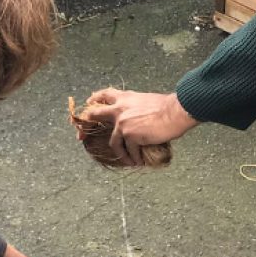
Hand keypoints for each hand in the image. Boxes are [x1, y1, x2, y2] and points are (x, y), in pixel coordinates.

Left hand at [83, 89, 197, 166]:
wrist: (175, 112)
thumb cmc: (168, 106)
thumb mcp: (147, 100)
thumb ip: (136, 107)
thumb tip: (137, 117)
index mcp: (125, 98)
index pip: (105, 94)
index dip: (94, 99)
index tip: (89, 102)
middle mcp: (120, 109)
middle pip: (96, 114)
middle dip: (85, 125)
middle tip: (80, 136)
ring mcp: (123, 123)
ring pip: (114, 142)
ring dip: (121, 152)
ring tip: (129, 159)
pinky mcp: (130, 135)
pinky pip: (129, 150)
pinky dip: (134, 157)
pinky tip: (138, 161)